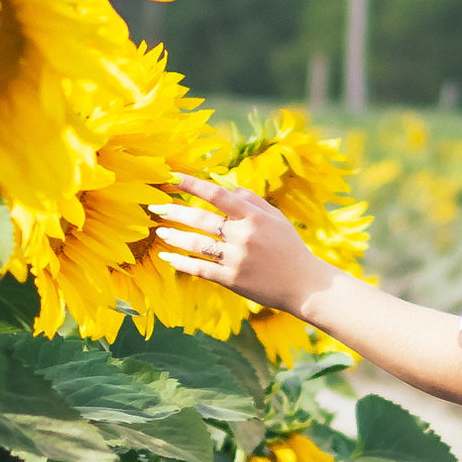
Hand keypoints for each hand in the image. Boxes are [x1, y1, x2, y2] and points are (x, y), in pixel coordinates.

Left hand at [152, 174, 321, 316]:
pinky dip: (181, 262)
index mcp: (254, 216)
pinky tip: (167, 256)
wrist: (306, 285)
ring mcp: (237, 259)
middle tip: (155, 207)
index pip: (217, 194)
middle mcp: (243, 235)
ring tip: (160, 231)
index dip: (192, 184)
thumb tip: (225, 187)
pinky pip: (200, 269)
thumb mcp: (276, 218)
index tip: (171, 176)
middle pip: (200, 219)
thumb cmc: (289, 247)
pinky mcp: (232, 280)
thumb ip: (251, 200)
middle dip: (174, 211)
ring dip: (174, 236)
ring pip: (196, 244)